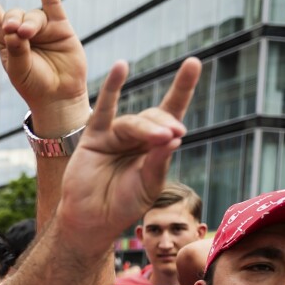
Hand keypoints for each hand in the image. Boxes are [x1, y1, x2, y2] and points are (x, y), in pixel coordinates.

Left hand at [0, 0, 89, 134]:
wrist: (59, 96)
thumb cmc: (34, 86)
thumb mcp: (19, 70)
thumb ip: (15, 50)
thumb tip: (14, 29)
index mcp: (5, 41)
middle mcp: (22, 31)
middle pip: (12, 14)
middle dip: (12, 20)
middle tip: (15, 33)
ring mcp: (42, 28)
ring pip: (33, 15)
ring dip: (30, 23)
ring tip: (28, 35)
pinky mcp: (60, 27)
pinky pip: (52, 3)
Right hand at [59, 59, 198, 238]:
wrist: (91, 221)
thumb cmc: (123, 205)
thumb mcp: (148, 186)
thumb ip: (159, 161)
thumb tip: (174, 136)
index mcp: (155, 147)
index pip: (172, 114)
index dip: (182, 89)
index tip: (193, 63)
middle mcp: (137, 137)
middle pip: (155, 119)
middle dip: (164, 125)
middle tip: (172, 136)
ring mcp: (115, 135)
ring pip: (133, 122)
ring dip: (147, 128)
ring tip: (161, 137)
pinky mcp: (93, 137)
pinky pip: (104, 109)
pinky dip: (112, 88)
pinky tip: (121, 67)